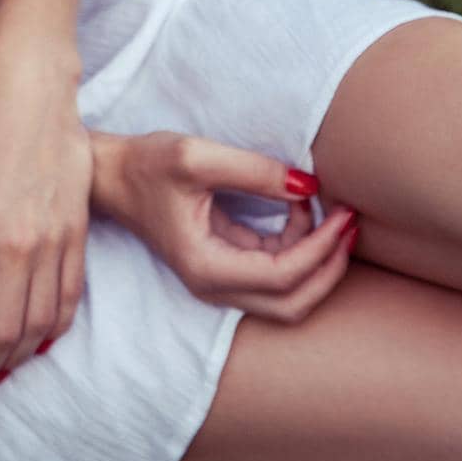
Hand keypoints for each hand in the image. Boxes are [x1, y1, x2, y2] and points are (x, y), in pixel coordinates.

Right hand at [90, 129, 357, 322]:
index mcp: (206, 267)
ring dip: (317, 260)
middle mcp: (213, 286)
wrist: (110, 175)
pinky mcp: (221, 267)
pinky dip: (297, 250)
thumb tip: (308, 185)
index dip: (321, 248)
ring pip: (287, 295)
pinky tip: (302, 213)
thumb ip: (254, 170)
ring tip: (330, 213)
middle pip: (293, 304)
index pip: (282, 276)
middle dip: (330, 266)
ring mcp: (217, 281)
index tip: (343, 212)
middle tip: (351, 222)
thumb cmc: (146, 165)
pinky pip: (273, 273)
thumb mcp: (197, 156)